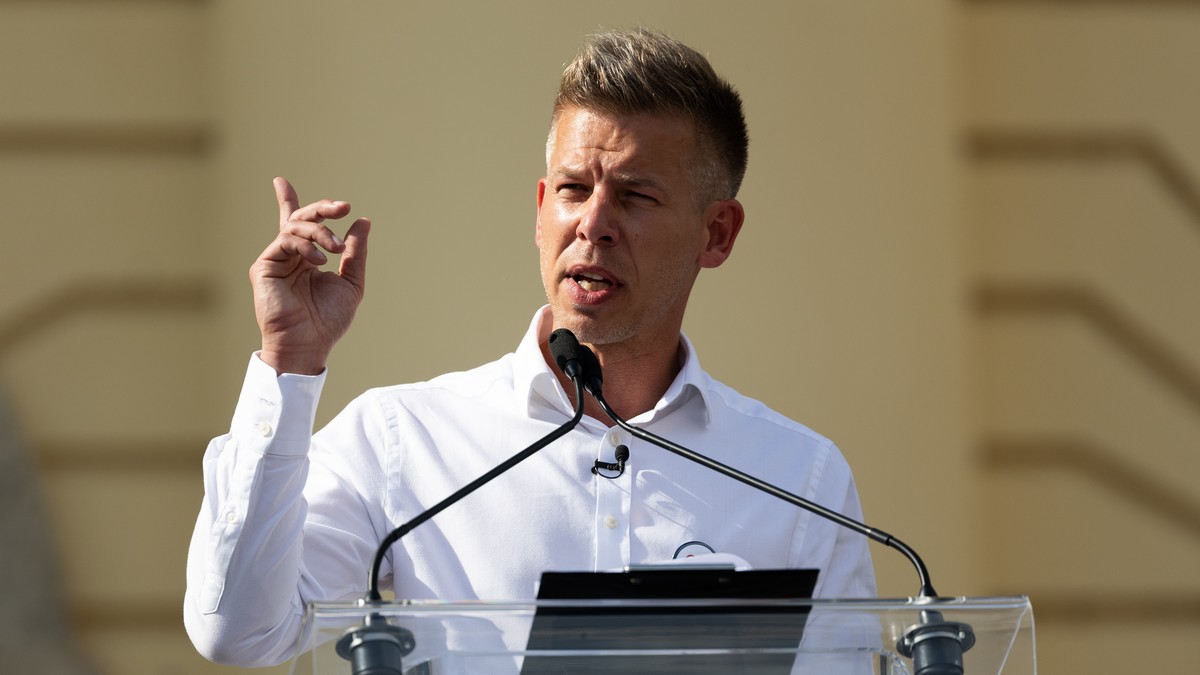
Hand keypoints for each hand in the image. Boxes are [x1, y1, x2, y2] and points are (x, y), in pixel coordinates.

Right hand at [250, 177, 370, 374]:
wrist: (309, 344)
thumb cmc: (328, 320)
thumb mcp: (351, 282)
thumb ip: (356, 252)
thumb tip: (363, 221)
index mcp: (305, 259)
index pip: (297, 225)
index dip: (288, 201)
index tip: (279, 181)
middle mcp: (288, 257)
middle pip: (299, 218)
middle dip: (321, 208)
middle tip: (343, 206)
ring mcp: (275, 261)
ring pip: (294, 227)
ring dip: (320, 231)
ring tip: (337, 249)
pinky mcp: (264, 267)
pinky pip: (284, 241)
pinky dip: (305, 245)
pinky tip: (320, 260)